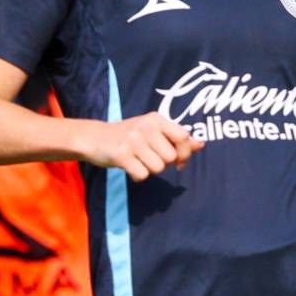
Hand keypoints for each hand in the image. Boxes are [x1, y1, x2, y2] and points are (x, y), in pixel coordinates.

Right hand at [81, 113, 202, 180]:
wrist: (94, 138)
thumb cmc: (128, 136)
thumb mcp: (153, 131)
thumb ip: (176, 138)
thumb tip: (201, 145)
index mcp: (156, 119)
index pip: (184, 136)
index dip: (185, 153)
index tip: (179, 161)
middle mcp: (146, 126)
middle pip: (171, 157)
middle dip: (163, 163)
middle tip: (148, 157)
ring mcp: (133, 140)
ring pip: (158, 168)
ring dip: (150, 170)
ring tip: (138, 161)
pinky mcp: (122, 155)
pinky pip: (142, 175)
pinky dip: (138, 176)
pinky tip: (130, 168)